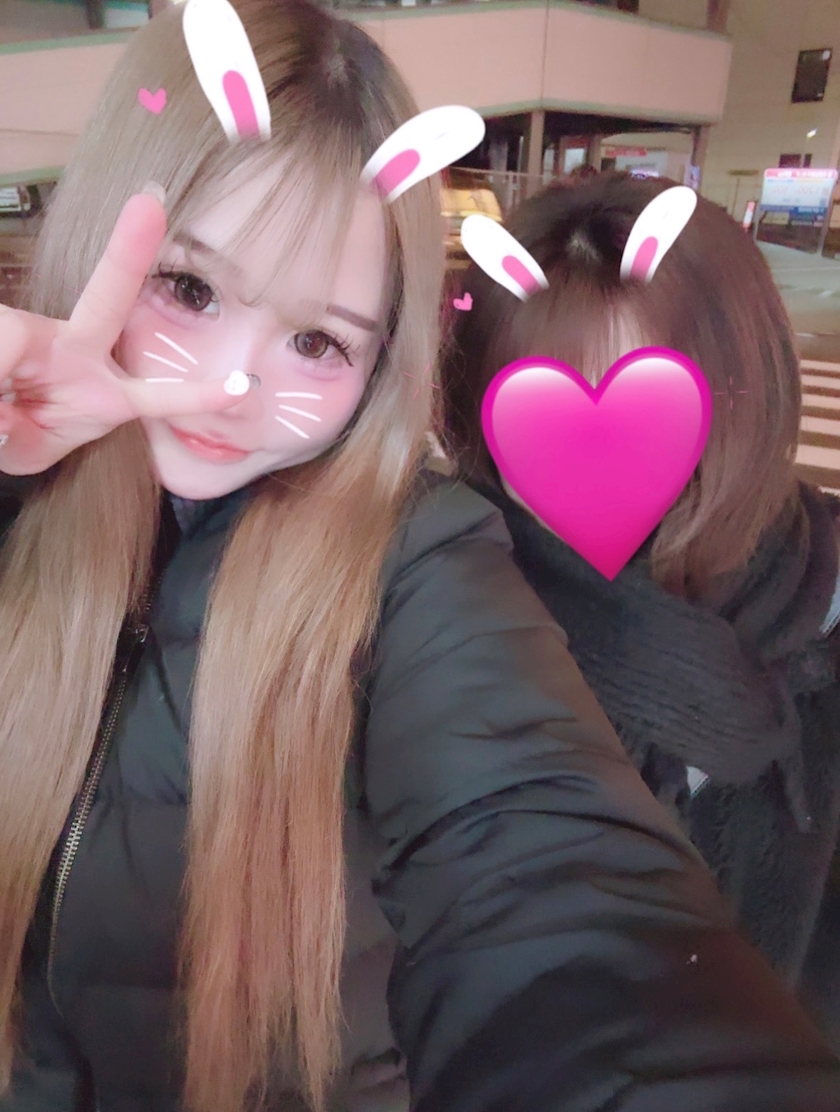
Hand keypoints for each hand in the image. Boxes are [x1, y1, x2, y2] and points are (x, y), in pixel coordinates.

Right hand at [0, 191, 248, 475]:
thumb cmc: (17, 434)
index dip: (197, 394)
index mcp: (106, 393)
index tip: (242, 388)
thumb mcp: (26, 450)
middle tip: (151, 201)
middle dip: (130, 252)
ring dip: (0, 389)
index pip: (159, 397)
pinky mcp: (4, 327)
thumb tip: (1, 414)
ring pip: (9, 340)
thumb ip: (17, 440)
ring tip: (2, 414)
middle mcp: (78, 350)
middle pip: (108, 296)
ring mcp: (35, 332)